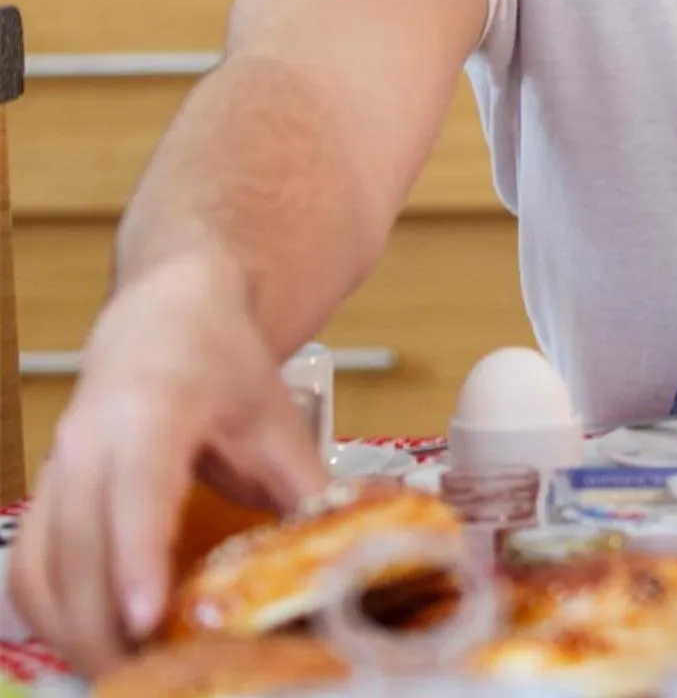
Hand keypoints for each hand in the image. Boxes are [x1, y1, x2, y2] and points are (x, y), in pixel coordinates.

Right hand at [7, 251, 327, 674]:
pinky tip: (93, 644)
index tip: (145, 617)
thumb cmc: (222, 362)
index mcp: (156, 409)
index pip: (137, 490)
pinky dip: (53, 614)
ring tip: (126, 675)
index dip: (137, 557)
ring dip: (73, 630)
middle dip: (103, 624)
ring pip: (40, 566)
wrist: (168, 315)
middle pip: (77, 546)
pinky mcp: (45, 492)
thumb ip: (306, 490)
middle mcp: (91, 439)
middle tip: (146, 680)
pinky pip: (29, 567)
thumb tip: (346, 560)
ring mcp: (58, 467)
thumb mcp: (277, 419)